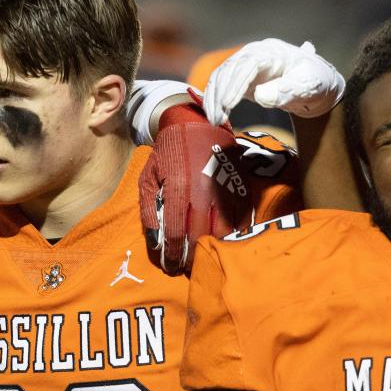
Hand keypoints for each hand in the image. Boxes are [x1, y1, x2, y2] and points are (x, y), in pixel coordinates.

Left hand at [139, 96, 293, 273]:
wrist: (197, 124)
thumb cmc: (168, 152)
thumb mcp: (148, 177)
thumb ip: (149, 210)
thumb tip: (155, 242)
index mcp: (179, 187)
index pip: (176, 232)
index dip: (172, 254)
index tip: (169, 266)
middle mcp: (204, 191)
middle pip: (200, 236)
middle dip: (190, 256)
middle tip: (184, 266)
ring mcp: (226, 189)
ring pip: (222, 232)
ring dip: (211, 249)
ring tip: (200, 257)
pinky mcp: (241, 187)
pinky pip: (240, 220)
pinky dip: (230, 235)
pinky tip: (220, 242)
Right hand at [203, 39, 344, 125]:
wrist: (313, 86)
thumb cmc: (314, 83)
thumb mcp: (309, 86)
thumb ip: (288, 90)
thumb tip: (260, 96)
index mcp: (272, 52)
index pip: (248, 64)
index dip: (236, 84)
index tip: (228, 104)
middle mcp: (254, 54)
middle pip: (230, 69)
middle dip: (221, 94)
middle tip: (218, 119)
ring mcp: (244, 64)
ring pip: (220, 77)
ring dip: (214, 99)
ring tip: (215, 121)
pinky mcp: (238, 77)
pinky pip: (220, 85)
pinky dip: (214, 100)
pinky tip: (214, 116)